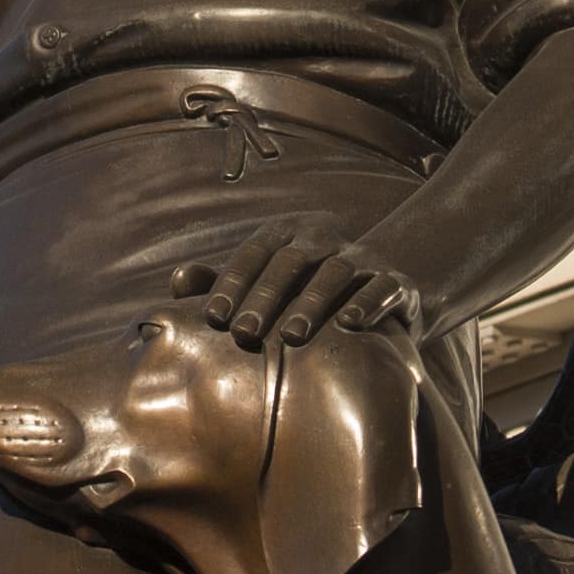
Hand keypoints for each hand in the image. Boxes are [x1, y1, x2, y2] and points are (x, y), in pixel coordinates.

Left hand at [168, 226, 420, 352]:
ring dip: (313, 302)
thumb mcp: (265, 290)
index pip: (255, 253)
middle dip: (266, 296)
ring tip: (293, 336)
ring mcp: (362, 259)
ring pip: (336, 272)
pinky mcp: (395, 282)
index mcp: (288, 237)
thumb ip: (223, 286)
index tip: (213, 317)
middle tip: (244, 333)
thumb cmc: (306, 298)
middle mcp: (324, 241)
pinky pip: (382, 287)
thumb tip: (178, 280)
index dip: (232, 282)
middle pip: (291, 261)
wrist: (380, 299)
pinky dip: (367, 303)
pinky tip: (350, 325)